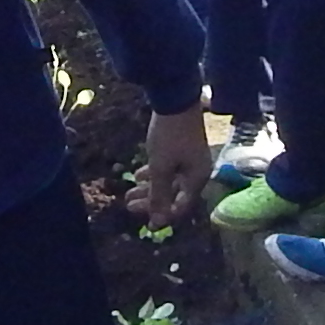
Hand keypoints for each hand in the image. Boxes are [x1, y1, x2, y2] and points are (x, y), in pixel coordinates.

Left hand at [132, 106, 211, 228]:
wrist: (176, 98)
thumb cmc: (169, 136)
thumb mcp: (160, 167)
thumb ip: (158, 195)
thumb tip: (157, 223)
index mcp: (197, 179)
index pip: (181, 207)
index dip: (163, 217)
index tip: (144, 225)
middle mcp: (197, 172)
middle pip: (173, 195)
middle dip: (151, 202)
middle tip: (128, 205)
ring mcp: (190, 160)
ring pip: (168, 181)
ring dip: (149, 188)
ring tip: (127, 192)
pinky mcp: (182, 149)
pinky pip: (168, 169)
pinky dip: (154, 174)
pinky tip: (138, 175)